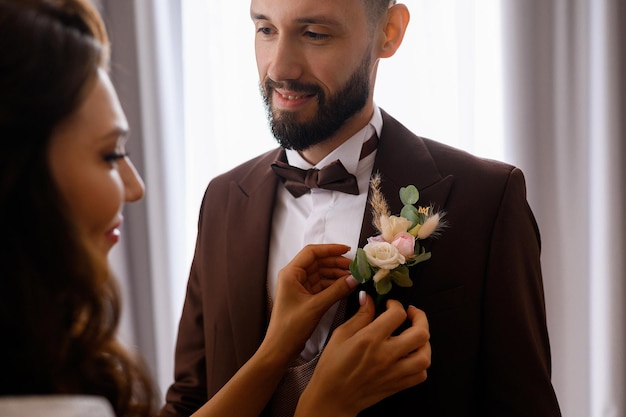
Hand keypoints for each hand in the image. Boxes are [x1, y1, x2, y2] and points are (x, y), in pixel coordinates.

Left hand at [262, 244, 356, 360]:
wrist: (279, 349)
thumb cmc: (291, 328)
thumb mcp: (316, 307)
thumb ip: (336, 291)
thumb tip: (354, 279)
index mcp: (291, 273)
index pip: (312, 253)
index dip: (330, 249)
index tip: (348, 250)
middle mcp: (294, 277)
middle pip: (318, 262)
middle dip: (336, 263)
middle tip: (355, 267)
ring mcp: (299, 287)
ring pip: (321, 274)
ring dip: (336, 274)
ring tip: (354, 277)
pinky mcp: (305, 297)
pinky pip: (321, 285)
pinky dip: (333, 285)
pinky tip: (346, 287)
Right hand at [296, 294, 430, 416]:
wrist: (332, 398)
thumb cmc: (332, 366)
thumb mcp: (341, 335)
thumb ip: (360, 316)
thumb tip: (369, 298)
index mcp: (370, 339)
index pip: (397, 314)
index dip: (396, 304)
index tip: (390, 305)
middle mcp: (386, 355)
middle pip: (420, 333)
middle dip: (420, 317)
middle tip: (411, 314)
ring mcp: (394, 372)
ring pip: (425, 355)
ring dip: (424, 342)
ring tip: (415, 335)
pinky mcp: (397, 385)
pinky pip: (421, 374)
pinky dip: (421, 363)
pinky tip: (411, 356)